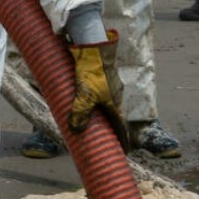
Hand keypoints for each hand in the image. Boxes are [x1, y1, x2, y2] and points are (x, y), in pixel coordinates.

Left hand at [68, 29, 125, 147]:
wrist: (92, 46)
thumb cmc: (91, 71)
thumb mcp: (84, 95)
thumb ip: (79, 113)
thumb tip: (75, 130)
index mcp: (115, 104)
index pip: (121, 128)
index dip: (122, 141)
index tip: (123, 152)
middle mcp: (114, 97)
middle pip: (112, 119)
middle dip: (107, 131)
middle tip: (100, 143)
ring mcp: (108, 88)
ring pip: (104, 107)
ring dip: (97, 117)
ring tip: (88, 125)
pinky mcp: (99, 79)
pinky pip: (96, 96)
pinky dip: (90, 104)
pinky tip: (80, 105)